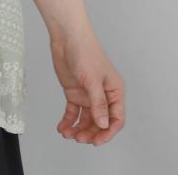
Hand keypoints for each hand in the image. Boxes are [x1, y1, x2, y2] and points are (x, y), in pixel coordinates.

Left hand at [50, 25, 124, 145]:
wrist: (66, 36)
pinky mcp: (74, 92)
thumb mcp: (93, 79)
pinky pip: (73, 112)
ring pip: (86, 119)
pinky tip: (62, 127)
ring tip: (67, 134)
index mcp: (114, 92)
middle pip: (100, 122)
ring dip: (78, 129)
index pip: (116, 119)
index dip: (107, 132)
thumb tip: (104, 124)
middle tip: (79, 139)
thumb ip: (98, 103)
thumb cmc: (85, 51)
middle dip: (91, 133)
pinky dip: (68, 121)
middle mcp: (102, 95)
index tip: (96, 141)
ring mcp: (88, 95)